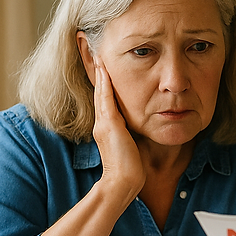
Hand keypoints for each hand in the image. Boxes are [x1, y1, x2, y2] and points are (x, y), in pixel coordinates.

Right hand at [91, 62, 144, 207]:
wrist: (123, 182)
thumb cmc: (131, 169)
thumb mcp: (131, 146)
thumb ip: (131, 134)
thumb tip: (142, 126)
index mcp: (107, 127)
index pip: (105, 99)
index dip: (103, 82)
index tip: (103, 65)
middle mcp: (102, 123)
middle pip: (98, 91)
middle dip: (97, 72)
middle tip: (93, 52)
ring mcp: (103, 123)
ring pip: (100, 92)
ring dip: (98, 72)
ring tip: (97, 54)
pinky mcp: (109, 125)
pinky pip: (105, 99)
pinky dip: (104, 83)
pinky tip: (104, 69)